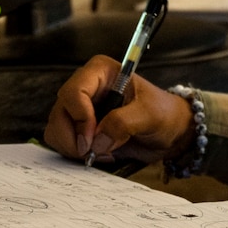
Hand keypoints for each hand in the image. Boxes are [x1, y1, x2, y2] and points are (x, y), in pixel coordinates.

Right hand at [44, 56, 192, 163]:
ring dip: (74, 148)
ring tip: (102, 153)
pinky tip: (99, 155)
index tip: (92, 140)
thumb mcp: (150, 115)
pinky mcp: (80, 129)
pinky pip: (63, 143)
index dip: (79, 118)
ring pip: (57, 130)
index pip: (74, 92)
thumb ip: (123, 123)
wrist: (171, 132)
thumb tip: (97, 141)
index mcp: (100, 72)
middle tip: (93, 153)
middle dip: (73, 138)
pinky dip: (76, 154)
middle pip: (59, 113)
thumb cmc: (165, 114)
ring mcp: (80, 110)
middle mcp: (86, 88)